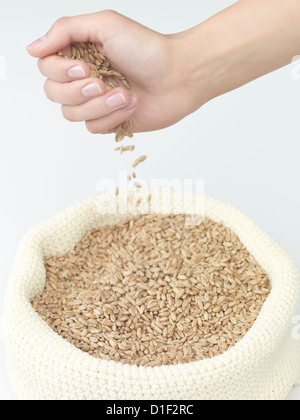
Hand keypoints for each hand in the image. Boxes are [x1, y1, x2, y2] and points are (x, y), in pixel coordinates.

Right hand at [27, 10, 205, 134]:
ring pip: (72, 115)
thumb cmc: (148, 49)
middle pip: (54, 93)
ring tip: (124, 93)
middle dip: (79, 91)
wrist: (179, 77)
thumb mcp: (106, 25)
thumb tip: (34, 48)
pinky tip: (131, 105)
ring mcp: (95, 102)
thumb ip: (66, 30)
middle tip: (104, 82)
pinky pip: (93, 128)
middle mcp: (83, 78)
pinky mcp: (109, 120)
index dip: (60, 72)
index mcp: (79, 54)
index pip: (46, 67)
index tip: (85, 67)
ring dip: (100, 105)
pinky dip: (112, 117)